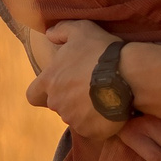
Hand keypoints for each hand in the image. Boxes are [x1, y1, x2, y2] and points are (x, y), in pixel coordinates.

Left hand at [25, 17, 126, 137]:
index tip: (57, 86)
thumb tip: (49, 35)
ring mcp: (73, 119)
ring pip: (75, 117)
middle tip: (89, 87)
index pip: (33, 95)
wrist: (127, 75)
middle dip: (70, 98)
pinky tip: (112, 108)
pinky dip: (99, 122)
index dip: (42, 92)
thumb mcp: (81, 29)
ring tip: (104, 96)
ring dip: (85, 110)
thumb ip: (61, 30)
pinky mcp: (90, 131)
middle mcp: (57, 103)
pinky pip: (91, 129)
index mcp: (50, 81)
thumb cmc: (101, 51)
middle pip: (58, 105)